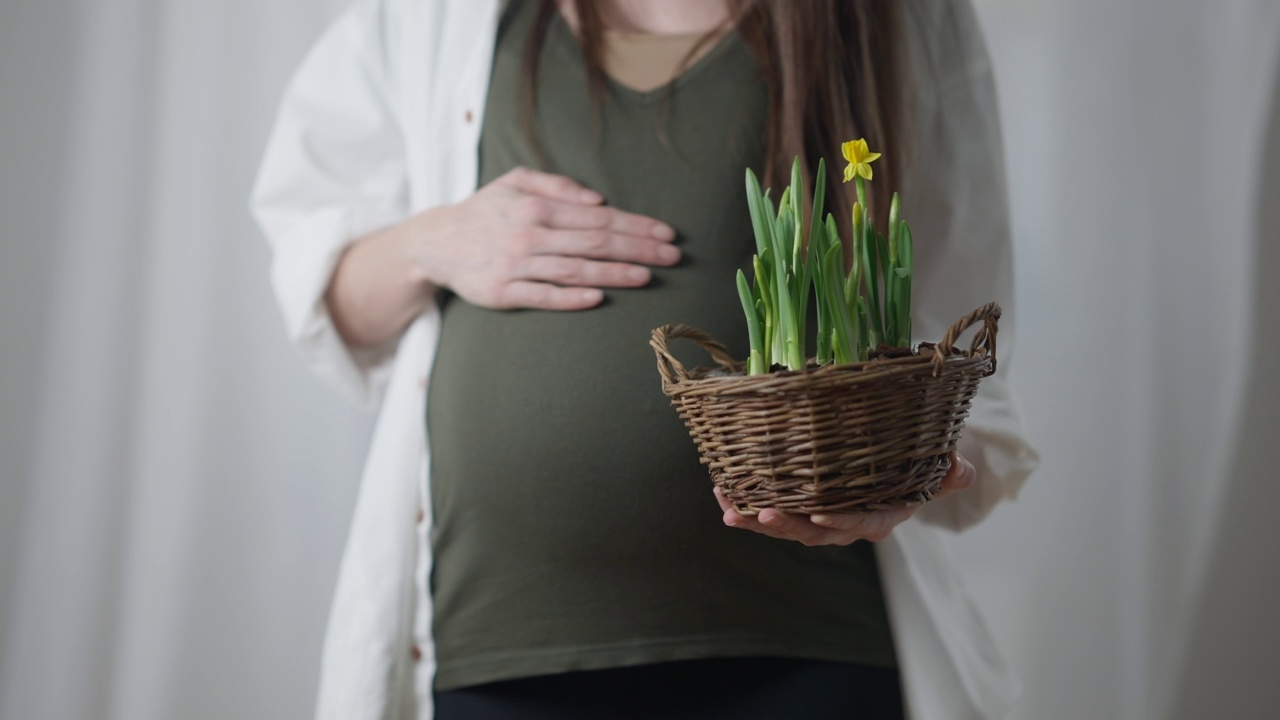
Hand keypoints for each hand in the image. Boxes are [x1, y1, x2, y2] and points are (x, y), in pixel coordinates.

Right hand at [413, 166, 678, 309]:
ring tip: (647, 276)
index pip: (597, 217)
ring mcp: (515, 264)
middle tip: (672, 256)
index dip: (635, 225)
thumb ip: (556, 186)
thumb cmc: (484, 211)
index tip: (666, 233)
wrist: (434, 242)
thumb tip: (598, 199)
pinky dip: (570, 297)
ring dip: (613, 273)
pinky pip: (542, 296)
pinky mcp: (503, 293)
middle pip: (593, 242)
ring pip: (573, 270)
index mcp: (536, 206)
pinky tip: (598, 298)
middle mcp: (528, 233)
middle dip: (637, 248)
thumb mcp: (514, 181)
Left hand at [714, 452, 976, 545]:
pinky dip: (748, 505)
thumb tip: (961, 470)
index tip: (819, 516)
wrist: (904, 468)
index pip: (860, 524)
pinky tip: (724, 495)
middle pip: (814, 532)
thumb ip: (950, 474)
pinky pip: (774, 510)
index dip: (840, 522)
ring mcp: (822, 516)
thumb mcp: (941, 469)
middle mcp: (848, 522)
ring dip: (757, 519)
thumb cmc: (921, 466)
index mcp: (881, 516)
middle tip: (761, 513)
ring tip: (730, 510)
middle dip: (786, 525)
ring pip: (788, 525)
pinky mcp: (801, 506)